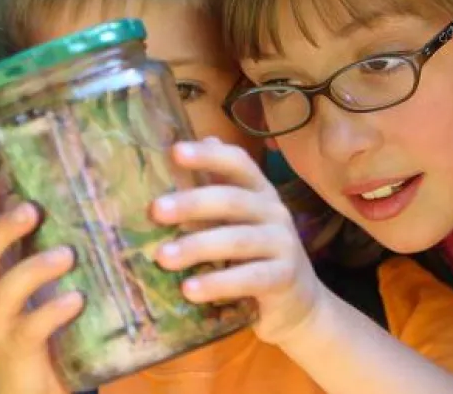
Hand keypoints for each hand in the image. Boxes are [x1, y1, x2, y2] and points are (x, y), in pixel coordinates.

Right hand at [0, 181, 80, 393]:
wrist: (38, 389)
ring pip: (3, 291)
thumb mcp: (48, 286)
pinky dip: (52, 311)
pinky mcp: (20, 351)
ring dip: (34, 267)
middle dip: (2, 229)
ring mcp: (1, 326)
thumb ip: (56, 253)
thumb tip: (88, 210)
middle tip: (32, 209)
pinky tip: (75, 299)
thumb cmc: (50, 327)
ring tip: (67, 254)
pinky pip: (29, 328)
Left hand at [152, 137, 324, 344]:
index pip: (238, 163)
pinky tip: (189, 290)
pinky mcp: (284, 276)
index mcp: (259, 192)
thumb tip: (177, 149)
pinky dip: (218, 283)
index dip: (209, 156)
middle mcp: (274, 211)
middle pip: (232, 200)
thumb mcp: (235, 221)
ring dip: (197, 246)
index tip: (175, 152)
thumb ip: (211, 189)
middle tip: (155, 211)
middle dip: (192, 203)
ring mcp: (283, 243)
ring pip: (238, 239)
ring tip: (162, 258)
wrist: (297, 303)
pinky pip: (249, 277)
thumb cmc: (256, 256)